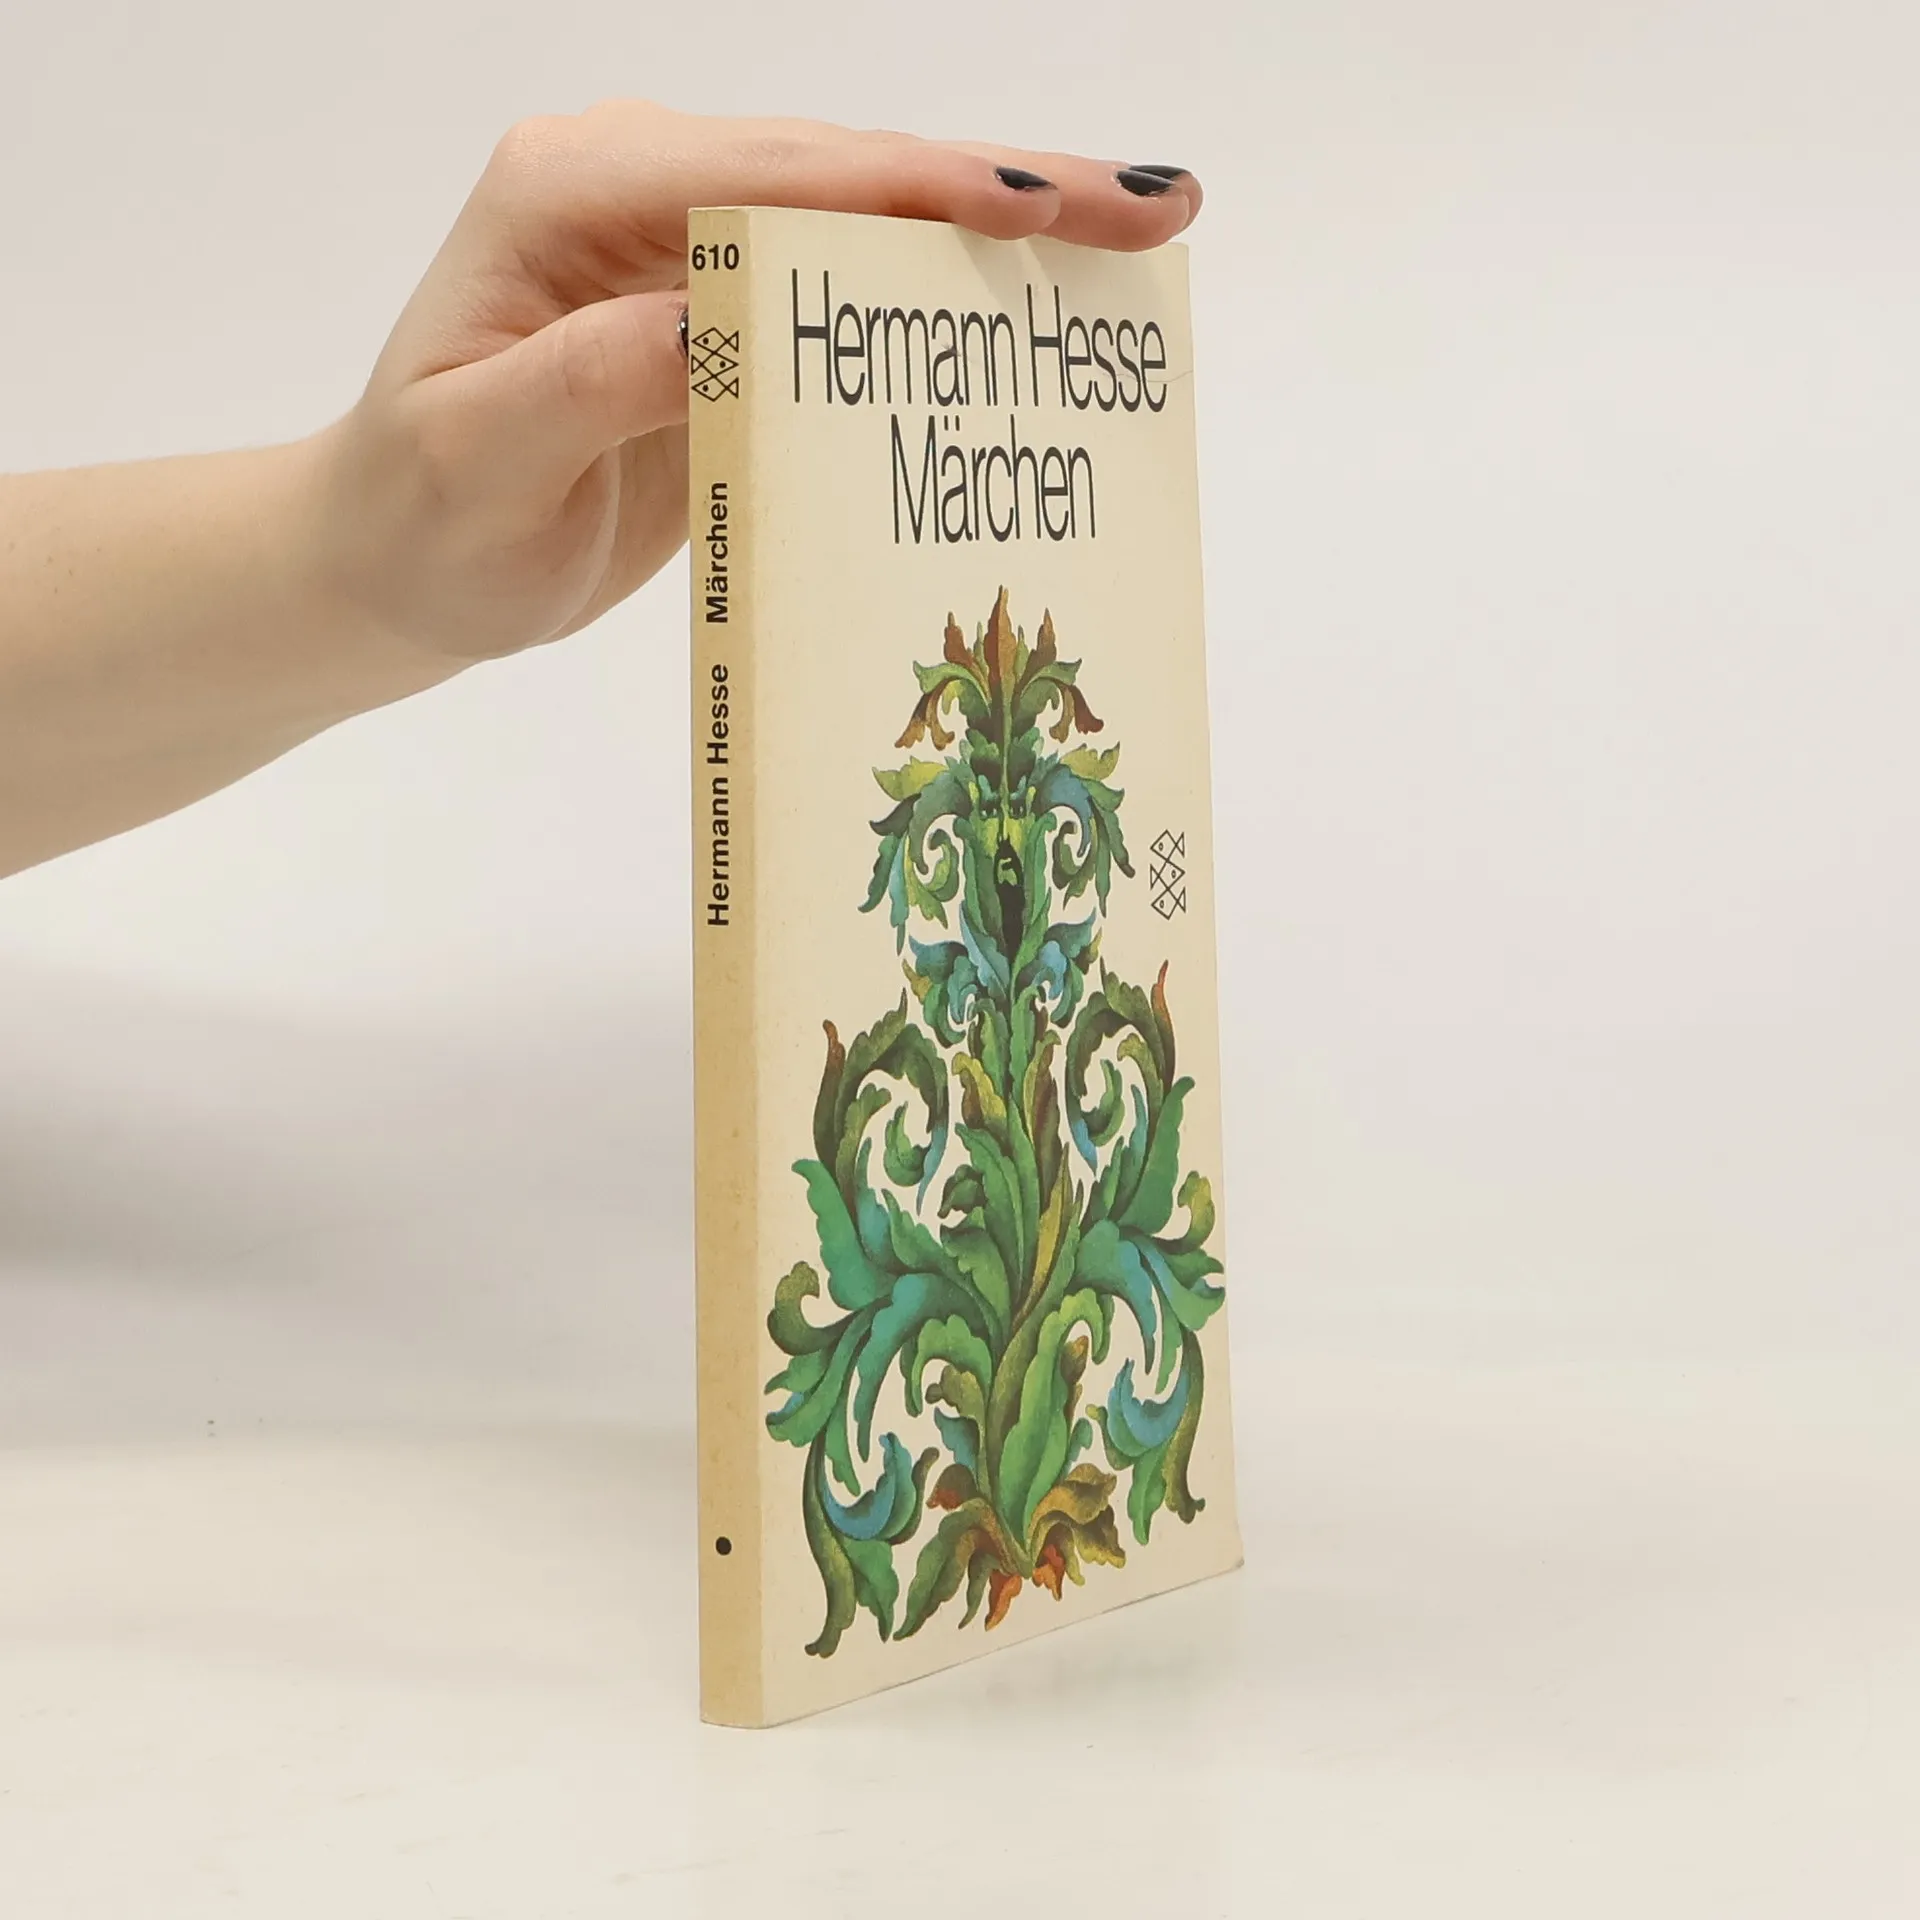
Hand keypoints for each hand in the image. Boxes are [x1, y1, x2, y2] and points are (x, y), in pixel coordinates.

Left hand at [312, 103, 1202, 665]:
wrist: (395, 563)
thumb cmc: (423, 520)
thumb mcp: (481, 457)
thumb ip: (591, 379)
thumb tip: (719, 318)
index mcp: (576, 190)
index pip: (777, 175)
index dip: (921, 187)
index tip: (1045, 207)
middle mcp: (643, 191)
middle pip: (850, 174)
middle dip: (1005, 192)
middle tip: (1155, 211)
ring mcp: (691, 249)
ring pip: (867, 226)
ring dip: (996, 239)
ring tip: (1131, 249)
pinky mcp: (724, 316)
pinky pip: (851, 301)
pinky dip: (943, 308)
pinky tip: (1029, 320)